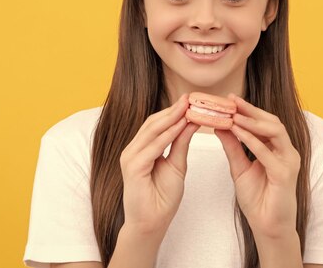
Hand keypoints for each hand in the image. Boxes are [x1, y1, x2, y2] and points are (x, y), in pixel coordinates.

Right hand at [119, 93, 199, 235]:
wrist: (152, 224)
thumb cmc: (162, 198)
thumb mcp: (177, 165)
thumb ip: (181, 143)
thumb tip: (192, 121)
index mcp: (141, 148)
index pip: (157, 123)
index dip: (174, 111)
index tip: (191, 100)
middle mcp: (132, 149)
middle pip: (153, 123)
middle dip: (173, 110)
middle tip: (191, 98)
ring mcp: (130, 157)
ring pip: (152, 131)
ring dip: (171, 118)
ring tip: (188, 107)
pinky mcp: (132, 167)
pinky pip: (152, 147)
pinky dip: (167, 135)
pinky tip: (180, 126)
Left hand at [214, 94, 300, 238]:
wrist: (267, 226)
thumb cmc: (257, 198)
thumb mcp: (239, 168)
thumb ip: (232, 147)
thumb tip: (220, 126)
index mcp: (277, 149)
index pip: (265, 122)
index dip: (248, 110)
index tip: (229, 100)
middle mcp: (286, 152)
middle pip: (272, 122)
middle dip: (251, 110)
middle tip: (230, 101)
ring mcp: (288, 162)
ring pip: (275, 132)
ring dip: (253, 121)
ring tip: (233, 114)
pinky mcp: (285, 175)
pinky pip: (268, 153)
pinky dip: (252, 140)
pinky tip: (238, 132)